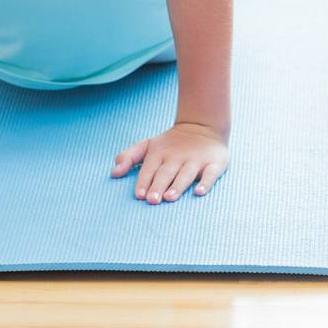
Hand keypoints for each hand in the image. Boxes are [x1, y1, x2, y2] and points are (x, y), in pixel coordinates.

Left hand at [111, 122, 228, 202]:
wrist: (203, 127)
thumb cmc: (170, 144)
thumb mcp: (148, 146)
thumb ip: (129, 157)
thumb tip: (114, 173)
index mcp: (160, 154)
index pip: (149, 169)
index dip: (144, 181)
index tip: (139, 195)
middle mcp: (177, 157)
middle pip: (166, 173)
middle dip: (159, 186)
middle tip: (153, 200)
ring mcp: (196, 160)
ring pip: (186, 174)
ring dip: (178, 185)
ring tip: (170, 197)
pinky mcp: (214, 163)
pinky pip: (210, 174)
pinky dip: (206, 182)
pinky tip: (199, 192)